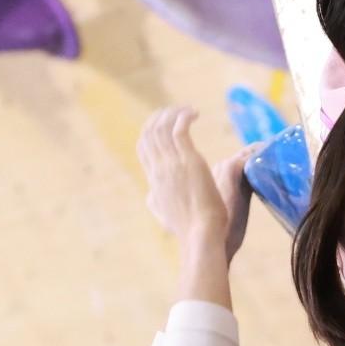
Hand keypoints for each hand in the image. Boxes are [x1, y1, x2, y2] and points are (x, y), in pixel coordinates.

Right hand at [138, 107, 243, 248]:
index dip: (151, 130)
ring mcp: (171, 163)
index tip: (167, 123)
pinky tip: (195, 114)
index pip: (143, 146)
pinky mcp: (188, 160)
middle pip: (149, 132)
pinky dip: (184, 116)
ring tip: (190, 111)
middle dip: (161, 116)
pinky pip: (179, 128)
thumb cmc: (189, 229)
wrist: (200, 234)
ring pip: (162, 126)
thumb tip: (150, 196)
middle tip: (179, 112)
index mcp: (153, 180)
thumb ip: (156, 203)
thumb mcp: (164, 216)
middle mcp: (158, 168)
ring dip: (174, 113)